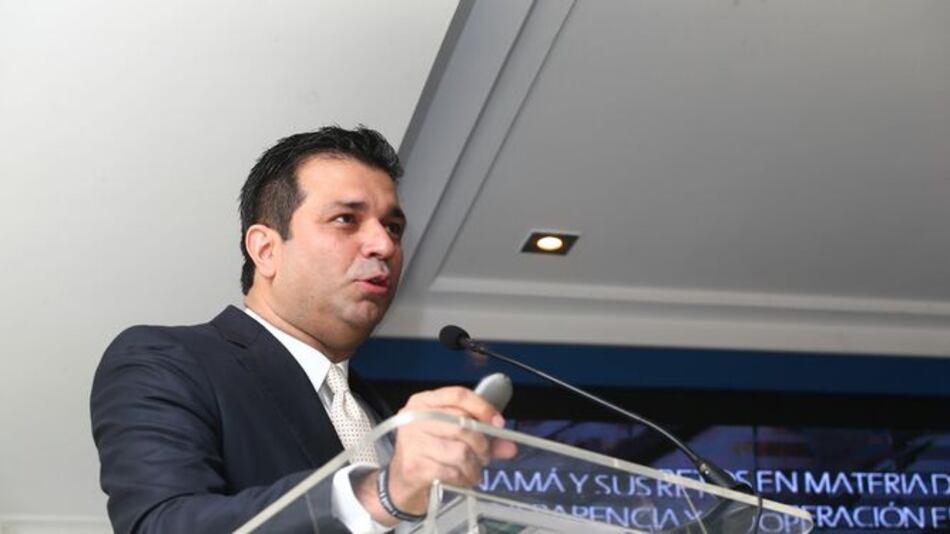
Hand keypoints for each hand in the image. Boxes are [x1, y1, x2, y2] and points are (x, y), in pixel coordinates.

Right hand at [357, 386, 516, 523]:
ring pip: (460, 451)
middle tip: (485, 455)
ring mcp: (412, 441)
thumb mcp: (453, 436)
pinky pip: (451, 471)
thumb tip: (510, 446)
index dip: (483, 408)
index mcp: (424, 402)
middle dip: (482, 444)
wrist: (401, 482)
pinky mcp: (414, 465)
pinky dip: (462, 478)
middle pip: (462, 424)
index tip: (498, 423)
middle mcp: (414, 417)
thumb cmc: (429, 452)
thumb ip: (483, 437)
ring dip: (473, 465)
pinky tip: (461, 478)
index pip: (458, 395)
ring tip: (473, 470)